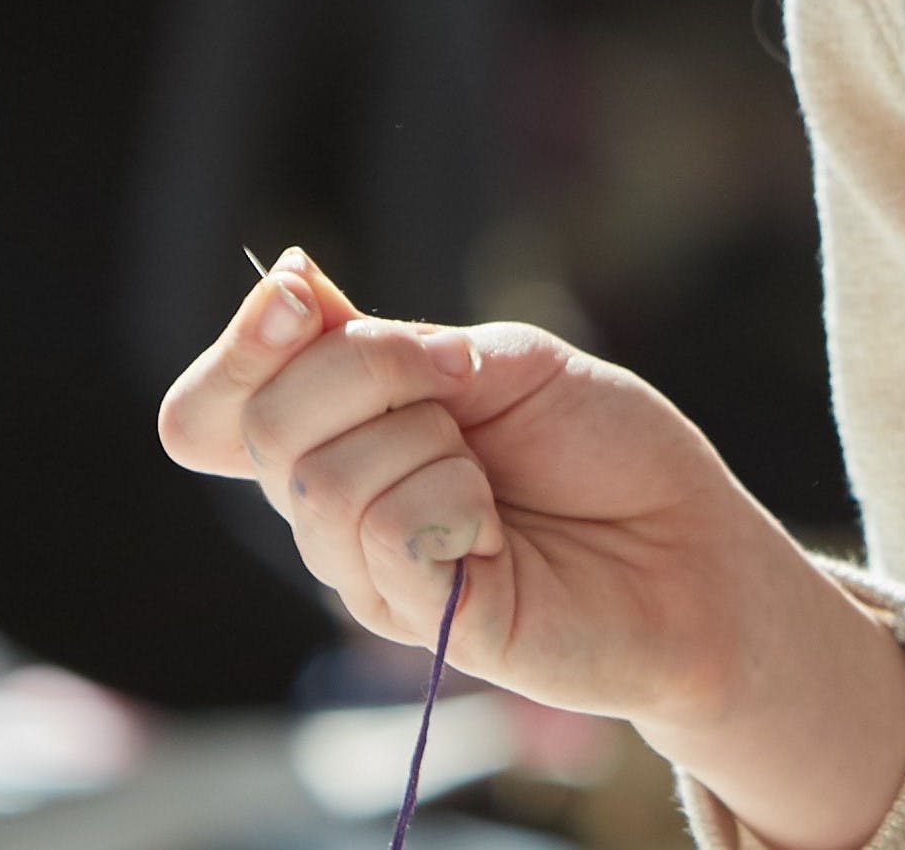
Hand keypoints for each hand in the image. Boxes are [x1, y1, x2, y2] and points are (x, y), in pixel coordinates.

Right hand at [162, 247, 776, 721]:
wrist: (691, 545)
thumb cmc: (602, 449)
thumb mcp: (500, 360)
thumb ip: (393, 344)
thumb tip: (293, 285)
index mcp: (341, 436)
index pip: (213, 411)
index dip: (237, 351)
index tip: (305, 300)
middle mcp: (333, 506)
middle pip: (263, 428)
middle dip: (363, 373)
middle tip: (456, 389)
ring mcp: (365, 570)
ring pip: (324, 477)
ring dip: (429, 443)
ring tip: (491, 480)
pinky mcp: (413, 619)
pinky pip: (385, 529)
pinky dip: (455, 499)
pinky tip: (497, 529)